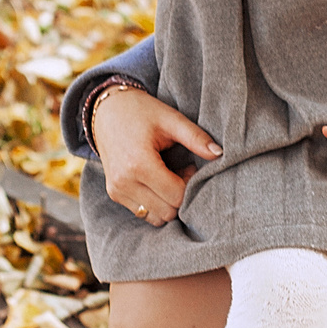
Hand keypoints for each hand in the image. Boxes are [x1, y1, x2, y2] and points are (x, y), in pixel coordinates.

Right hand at [93, 86, 221, 226]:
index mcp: (138, 164)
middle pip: (167, 211)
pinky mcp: (114, 194)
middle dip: (180, 196)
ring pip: (155, 217)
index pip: (176, 196)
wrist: (106, 110)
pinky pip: (143, 213)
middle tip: (181, 172)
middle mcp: (124, 182)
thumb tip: (220, 154)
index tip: (189, 167)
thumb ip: (196, 137)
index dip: (189, 185)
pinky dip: (155, 203)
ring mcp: (117, 191)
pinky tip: (156, 181)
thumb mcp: (171, 119)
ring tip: (168, 177)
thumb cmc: (141, 111)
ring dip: (167, 202)